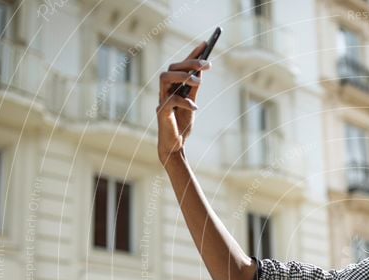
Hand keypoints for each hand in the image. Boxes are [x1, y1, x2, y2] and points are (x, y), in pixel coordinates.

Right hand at [156, 41, 211, 165]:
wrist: (175, 147)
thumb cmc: (181, 125)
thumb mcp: (191, 104)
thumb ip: (194, 89)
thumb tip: (200, 71)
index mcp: (173, 87)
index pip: (181, 66)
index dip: (192, 54)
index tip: (206, 43)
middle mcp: (165, 91)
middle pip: (172, 68)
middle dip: (190, 63)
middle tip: (207, 64)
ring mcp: (162, 100)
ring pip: (165, 77)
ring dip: (183, 76)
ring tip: (198, 82)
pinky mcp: (162, 112)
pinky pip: (170, 100)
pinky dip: (184, 102)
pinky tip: (194, 107)